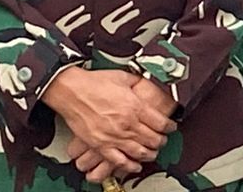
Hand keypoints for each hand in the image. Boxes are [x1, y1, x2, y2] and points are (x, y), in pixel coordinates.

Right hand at [44, 68, 172, 179]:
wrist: (72, 91)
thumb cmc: (94, 83)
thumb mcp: (124, 78)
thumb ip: (138, 84)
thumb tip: (146, 85)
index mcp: (135, 107)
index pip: (161, 123)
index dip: (169, 126)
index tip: (171, 127)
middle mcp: (126, 123)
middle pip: (153, 139)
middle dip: (161, 141)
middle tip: (163, 140)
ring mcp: (114, 136)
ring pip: (139, 152)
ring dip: (150, 154)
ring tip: (153, 152)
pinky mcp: (100, 145)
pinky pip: (118, 160)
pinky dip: (129, 165)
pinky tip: (134, 165)